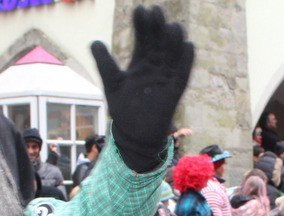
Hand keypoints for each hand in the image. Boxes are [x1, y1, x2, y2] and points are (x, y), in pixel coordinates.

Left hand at [91, 6, 193, 172]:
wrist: (133, 135)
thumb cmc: (123, 109)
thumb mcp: (111, 83)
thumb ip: (105, 63)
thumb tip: (94, 42)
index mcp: (141, 62)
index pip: (144, 38)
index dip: (142, 25)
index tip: (140, 9)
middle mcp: (156, 67)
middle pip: (159, 43)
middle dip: (158, 28)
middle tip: (156, 11)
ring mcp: (166, 79)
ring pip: (173, 56)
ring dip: (174, 41)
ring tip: (173, 26)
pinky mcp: (174, 92)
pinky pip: (183, 75)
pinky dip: (187, 61)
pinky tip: (189, 47)